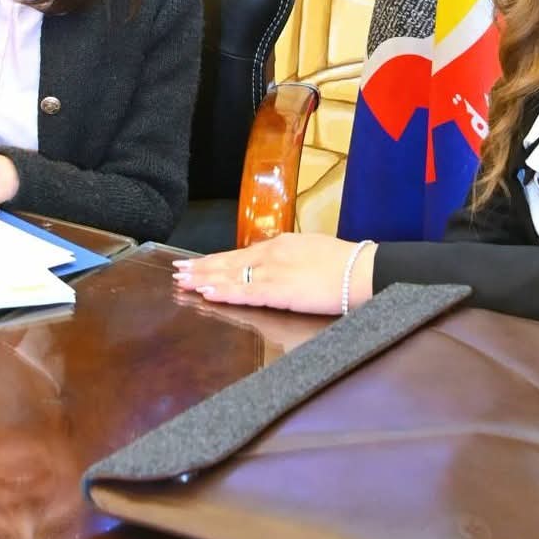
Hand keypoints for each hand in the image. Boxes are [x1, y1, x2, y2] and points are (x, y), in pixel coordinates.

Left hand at [173, 232, 375, 315]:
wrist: (360, 270)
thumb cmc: (342, 263)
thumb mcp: (310, 250)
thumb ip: (288, 257)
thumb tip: (274, 264)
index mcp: (279, 245)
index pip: (239, 255)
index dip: (215, 261)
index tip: (195, 264)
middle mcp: (270, 254)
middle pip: (228, 263)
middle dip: (202, 268)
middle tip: (177, 271)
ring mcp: (272, 272)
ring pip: (230, 277)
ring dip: (204, 280)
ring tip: (183, 282)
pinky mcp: (278, 292)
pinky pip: (244, 293)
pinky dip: (223, 293)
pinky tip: (207, 293)